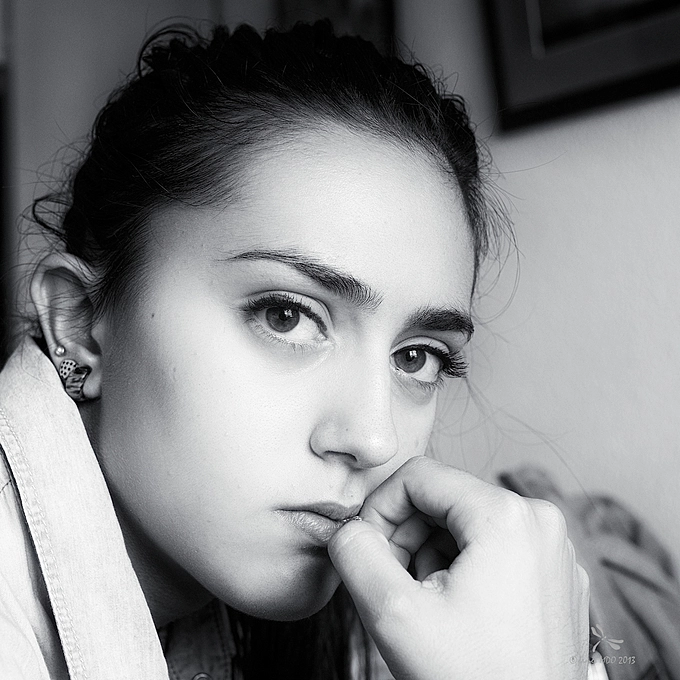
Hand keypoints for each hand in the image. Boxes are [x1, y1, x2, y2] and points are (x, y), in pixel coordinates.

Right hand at [328, 456, 589, 679]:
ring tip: (424, 603)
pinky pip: (492, 549)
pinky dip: (461, 569)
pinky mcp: (553, 576)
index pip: (419, 476)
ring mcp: (551, 550)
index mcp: (507, 516)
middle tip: (392, 583)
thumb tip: (348, 529)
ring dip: (430, 555)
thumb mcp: (395, 614)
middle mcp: (539, 521)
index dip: (380, 508)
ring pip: (465, 525)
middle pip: (443, 499)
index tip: (367, 548)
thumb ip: (356, 553)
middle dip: (406, 536)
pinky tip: (453, 611)